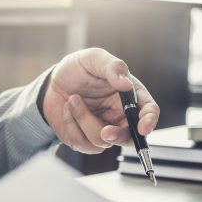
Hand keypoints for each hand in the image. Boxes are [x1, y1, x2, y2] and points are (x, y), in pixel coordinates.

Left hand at [43, 48, 159, 153]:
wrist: (52, 82)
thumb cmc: (78, 68)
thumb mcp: (94, 58)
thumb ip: (113, 67)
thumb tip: (126, 84)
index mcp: (130, 96)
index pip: (148, 111)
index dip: (149, 121)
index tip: (143, 128)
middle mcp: (120, 116)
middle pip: (130, 138)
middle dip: (118, 136)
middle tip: (106, 131)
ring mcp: (103, 130)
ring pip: (102, 140)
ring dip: (83, 119)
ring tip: (72, 99)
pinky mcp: (85, 139)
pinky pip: (82, 143)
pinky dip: (71, 125)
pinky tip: (67, 110)